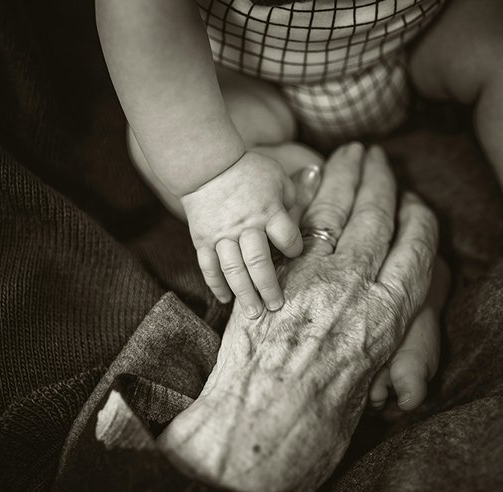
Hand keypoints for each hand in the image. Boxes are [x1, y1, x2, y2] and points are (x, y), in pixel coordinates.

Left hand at [159, 143, 439, 491]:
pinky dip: (305, 197)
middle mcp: (357, 289)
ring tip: (352, 153)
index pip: (417, 250)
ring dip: (345, 176)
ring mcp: (312, 277)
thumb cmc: (317, 424)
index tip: (417, 203)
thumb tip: (373, 315)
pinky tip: (310, 179)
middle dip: (380, 181)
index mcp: (390, 317)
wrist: (257, 434)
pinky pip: (295, 225)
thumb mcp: (366, 380)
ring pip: (337, 212)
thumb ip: (374, 337)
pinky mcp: (273, 274)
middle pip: (377, 219)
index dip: (418, 220)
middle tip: (379, 156)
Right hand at [182, 151, 301, 317]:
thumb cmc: (248, 170)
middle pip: (259, 262)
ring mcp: (222, 235)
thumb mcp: (278, 177)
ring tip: (253, 314)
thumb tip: (299, 223)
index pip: (287, 239)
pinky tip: (226, 300)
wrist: (206, 165)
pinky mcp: (203, 240)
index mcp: (268, 211)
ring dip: (244, 294)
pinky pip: (209, 267)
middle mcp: (246, 227)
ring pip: (233, 270)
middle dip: (269, 287)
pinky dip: (216, 285)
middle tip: (276, 307)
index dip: (294, 249)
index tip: (294, 253)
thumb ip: (292, 201)